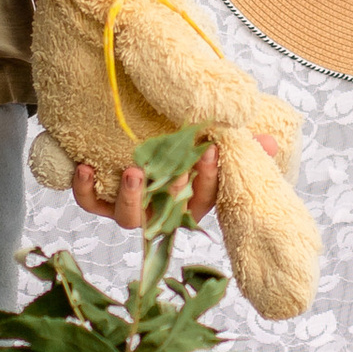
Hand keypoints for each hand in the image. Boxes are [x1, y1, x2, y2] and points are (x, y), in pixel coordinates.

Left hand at [65, 131, 284, 235]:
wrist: (137, 134)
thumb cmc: (181, 146)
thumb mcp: (212, 143)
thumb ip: (240, 146)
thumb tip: (268, 141)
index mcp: (188, 203)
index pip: (203, 198)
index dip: (208, 178)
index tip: (210, 151)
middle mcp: (158, 210)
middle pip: (164, 214)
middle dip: (169, 192)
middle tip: (172, 172)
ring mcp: (130, 206)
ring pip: (128, 216)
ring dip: (130, 196)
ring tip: (133, 171)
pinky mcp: (100, 197)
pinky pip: (89, 201)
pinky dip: (84, 188)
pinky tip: (84, 166)